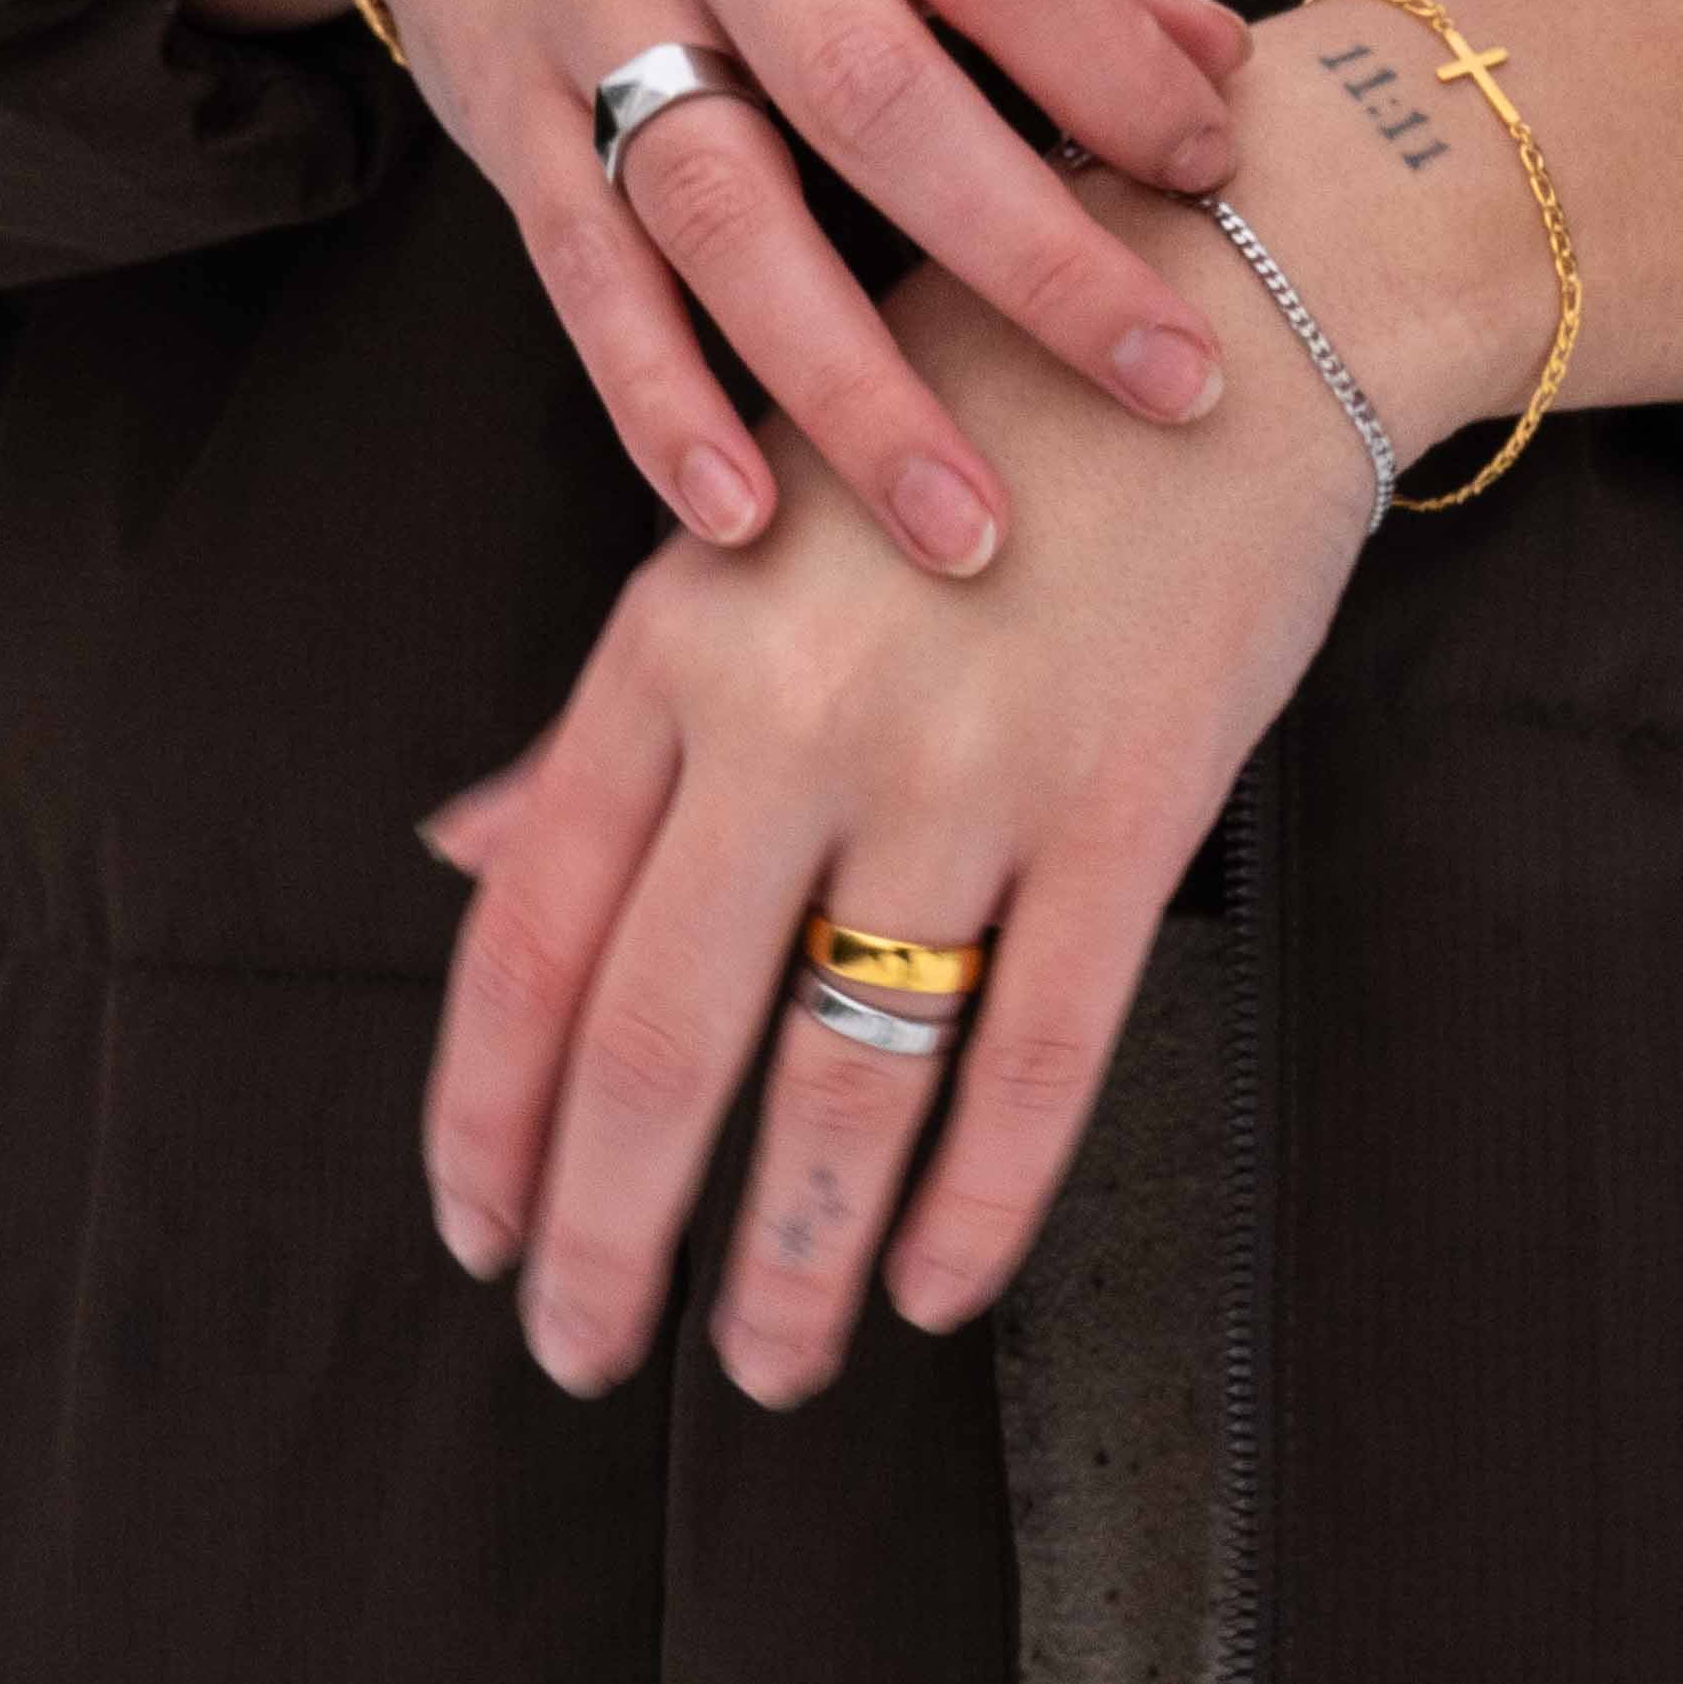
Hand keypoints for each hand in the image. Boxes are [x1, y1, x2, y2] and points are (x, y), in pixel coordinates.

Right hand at [128, 0, 1252, 575]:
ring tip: (966, 528)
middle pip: (871, 92)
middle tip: (1171, 385)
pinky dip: (664, 404)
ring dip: (853, 389)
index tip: (1210, 173)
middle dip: (1034, 258)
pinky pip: (587, 280)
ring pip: (725, 212)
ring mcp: (583, 5)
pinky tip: (745, 515)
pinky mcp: (504, 119)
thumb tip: (1217, 62)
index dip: (1106, 57)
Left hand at [410, 148, 1421, 1401]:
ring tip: (763, 1365)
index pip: (531, 934)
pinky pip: (1039, 1053)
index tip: (475, 1227)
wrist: (1220, 318)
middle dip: (602, 1236)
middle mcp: (798, 717)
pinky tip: (933, 1285)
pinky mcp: (1129, 807)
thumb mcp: (749, 527)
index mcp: (675, 642)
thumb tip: (462, 859)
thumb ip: (611, 716)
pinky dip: (979, 1199)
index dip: (484, 1115)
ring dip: (785, 1260)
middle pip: (658, 1042)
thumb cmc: (968, 412)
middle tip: (582, 1352)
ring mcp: (969, 770)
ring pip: (843, 1080)